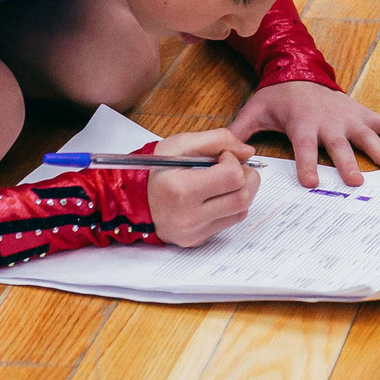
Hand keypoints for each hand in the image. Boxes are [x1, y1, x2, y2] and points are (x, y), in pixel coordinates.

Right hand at [146, 129, 259, 246]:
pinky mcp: (196, 240)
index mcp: (182, 189)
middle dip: (247, 177)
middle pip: (242, 197)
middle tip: (234, 167)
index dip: (235, 161)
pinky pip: (228, 223)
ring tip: (227, 180)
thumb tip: (248, 152)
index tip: (223, 156)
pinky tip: (216, 196)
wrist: (130, 200)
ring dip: (242, 192)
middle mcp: (189, 216)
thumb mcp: (179, 144)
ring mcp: (193, 232)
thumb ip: (217, 140)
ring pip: (241, 212)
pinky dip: (230, 206)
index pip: (233, 177)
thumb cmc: (154, 170)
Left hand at [229, 80, 379, 186]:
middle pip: (340, 147)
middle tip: (357, 183)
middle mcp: (330, 122)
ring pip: (368, 138)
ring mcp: (349, 118)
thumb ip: (239, 132)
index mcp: (303, 123)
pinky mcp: (362, 114)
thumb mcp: (254, 111)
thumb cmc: (277, 98)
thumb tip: (226, 154)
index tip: (312, 184)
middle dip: (348, 164)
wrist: (299, 71)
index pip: (304, 147)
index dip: (306, 165)